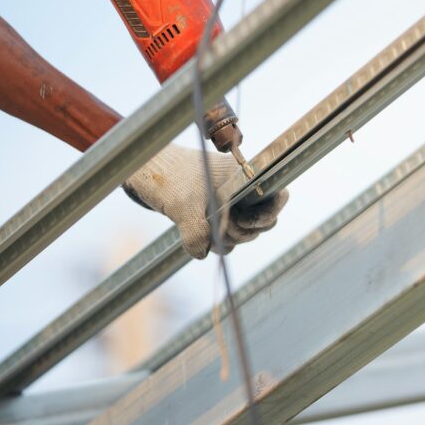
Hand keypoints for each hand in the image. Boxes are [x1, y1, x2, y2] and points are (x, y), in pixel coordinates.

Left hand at [123, 144, 288, 258]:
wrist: (149, 171)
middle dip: (244, 231)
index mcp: (244, 176)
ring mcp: (231, 203)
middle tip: (223, 228)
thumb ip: (197, 233)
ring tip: (208, 234)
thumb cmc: (169, 178)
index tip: (248, 221)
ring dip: (230, 239)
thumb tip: (203, 253)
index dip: (269, 212)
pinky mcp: (219, 215)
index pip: (276, 194)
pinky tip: (202, 240)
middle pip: (263, 220)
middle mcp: (242, 190)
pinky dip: (218, 242)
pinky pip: (229, 236)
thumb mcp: (183, 206)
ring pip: (245, 232)